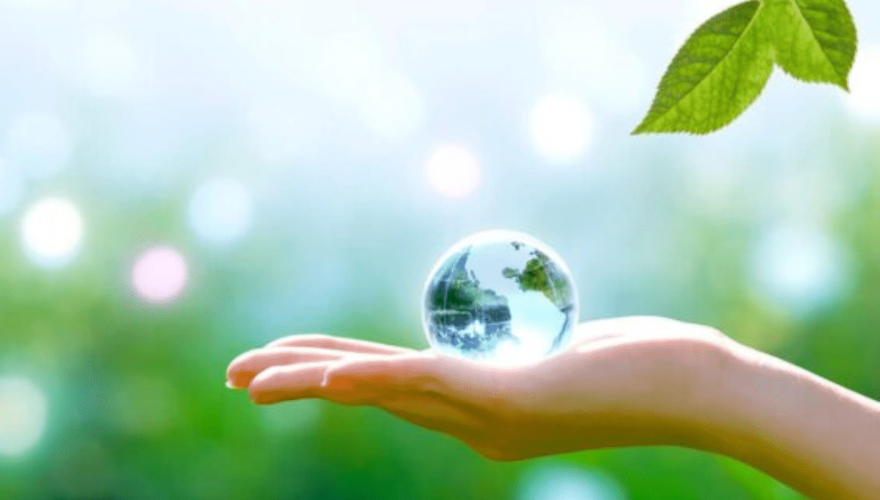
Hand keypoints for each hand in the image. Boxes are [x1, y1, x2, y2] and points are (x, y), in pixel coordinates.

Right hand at [225, 316, 735, 460]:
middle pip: (366, 392)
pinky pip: (425, 385)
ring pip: (380, 392)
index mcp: (477, 409)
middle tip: (235, 377)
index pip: (385, 383)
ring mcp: (488, 415)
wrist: (705, 391)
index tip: (281, 362)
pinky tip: (329, 379)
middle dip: (295, 382)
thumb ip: (526, 344)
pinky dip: (369, 382)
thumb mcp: (569, 348)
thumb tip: (507, 332)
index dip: (324, 372)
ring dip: (310, 383)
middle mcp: (472, 422)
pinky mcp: (509, 400)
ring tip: (252, 378)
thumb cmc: (651, 363)